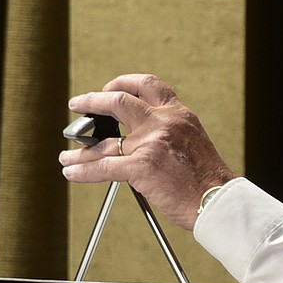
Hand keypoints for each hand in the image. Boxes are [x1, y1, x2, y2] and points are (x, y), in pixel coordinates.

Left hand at [59, 73, 236, 229]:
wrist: (216, 200)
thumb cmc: (205, 178)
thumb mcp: (190, 140)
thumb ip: (166, 131)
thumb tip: (133, 136)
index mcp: (179, 113)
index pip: (148, 85)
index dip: (124, 82)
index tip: (110, 88)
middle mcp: (164, 122)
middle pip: (119, 100)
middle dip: (92, 101)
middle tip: (78, 103)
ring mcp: (152, 142)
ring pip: (105, 142)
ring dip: (80, 149)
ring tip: (67, 155)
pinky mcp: (142, 166)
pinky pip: (103, 167)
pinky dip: (83, 170)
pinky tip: (72, 172)